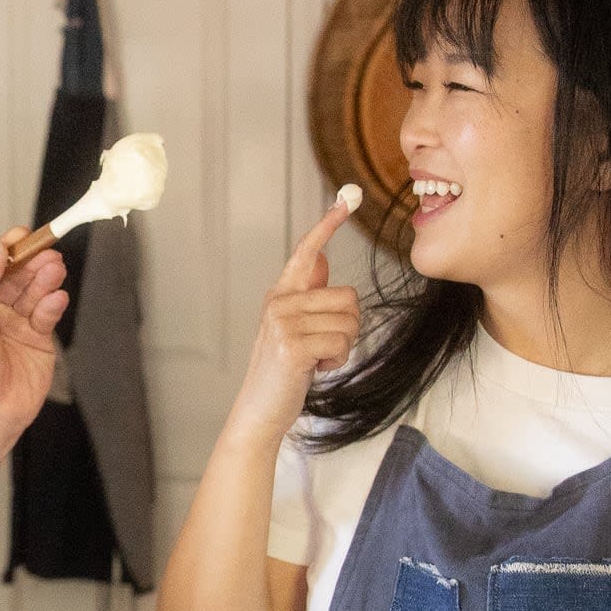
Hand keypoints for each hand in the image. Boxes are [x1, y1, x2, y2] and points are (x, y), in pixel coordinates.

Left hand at [0, 232, 67, 444]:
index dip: (7, 249)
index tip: (21, 234)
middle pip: (18, 275)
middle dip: (32, 261)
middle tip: (46, 250)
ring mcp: (19, 324)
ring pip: (35, 291)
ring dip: (45, 278)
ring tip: (54, 267)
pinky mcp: (39, 339)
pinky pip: (48, 313)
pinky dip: (53, 303)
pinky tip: (56, 296)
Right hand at [223, 197, 361, 444]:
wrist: (260, 410)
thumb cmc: (282, 372)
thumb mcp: (295, 328)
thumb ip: (307, 295)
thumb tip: (322, 259)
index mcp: (280, 295)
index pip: (307, 251)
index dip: (328, 225)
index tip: (347, 200)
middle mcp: (279, 303)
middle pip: (349, 297)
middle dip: (348, 327)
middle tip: (323, 347)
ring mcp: (283, 323)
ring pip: (349, 321)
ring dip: (343, 346)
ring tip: (316, 360)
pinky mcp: (293, 345)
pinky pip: (342, 341)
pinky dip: (337, 360)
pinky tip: (315, 369)